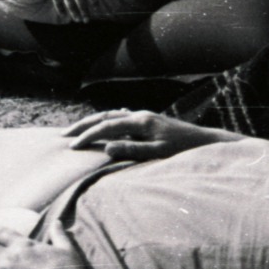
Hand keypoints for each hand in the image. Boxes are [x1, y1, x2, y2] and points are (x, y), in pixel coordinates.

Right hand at [62, 109, 232, 160]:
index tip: (71, 147)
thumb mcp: (158, 153)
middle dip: (83, 126)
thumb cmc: (184, 151)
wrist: (205, 142)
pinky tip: (106, 125)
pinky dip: (108, 121)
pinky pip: (122, 117)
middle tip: (63, 135)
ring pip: (111, 115)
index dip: (87, 136)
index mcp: (140, 122)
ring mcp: (144, 116)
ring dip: (93, 122)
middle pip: (104, 116)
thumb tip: (107, 148)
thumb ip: (133, 150)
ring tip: (78, 130)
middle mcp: (140, 115)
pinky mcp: (149, 121)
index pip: (106, 126)